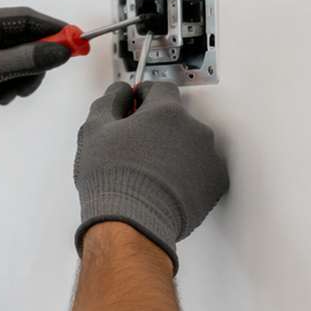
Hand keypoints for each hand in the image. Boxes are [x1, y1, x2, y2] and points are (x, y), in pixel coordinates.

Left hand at [0, 7, 73, 152]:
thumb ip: (25, 60)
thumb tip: (62, 50)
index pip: (24, 17)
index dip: (53, 29)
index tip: (76, 43)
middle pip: (23, 39)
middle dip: (33, 62)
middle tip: (32, 83)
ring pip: (15, 59)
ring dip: (19, 79)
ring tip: (4, 97)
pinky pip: (2, 72)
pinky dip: (6, 85)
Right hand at [73, 81, 229, 271]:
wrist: (132, 222)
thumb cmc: (113, 178)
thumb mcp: (95, 130)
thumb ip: (109, 100)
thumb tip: (121, 92)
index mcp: (166, 112)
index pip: (161, 88)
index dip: (144, 96)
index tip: (135, 107)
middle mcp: (195, 130)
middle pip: (177, 118)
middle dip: (159, 127)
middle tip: (136, 146)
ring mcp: (209, 157)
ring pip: (191, 143)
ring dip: (175, 150)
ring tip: (149, 171)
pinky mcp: (216, 183)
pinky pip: (202, 169)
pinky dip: (187, 173)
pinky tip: (164, 185)